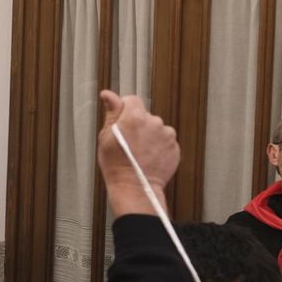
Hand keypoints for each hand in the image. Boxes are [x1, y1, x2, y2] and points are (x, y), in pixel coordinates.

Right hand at [95, 90, 177, 217]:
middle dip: (138, 125)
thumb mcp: (105, 137)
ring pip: (157, 129)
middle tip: (128, 142)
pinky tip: (149, 157)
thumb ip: (112, 112)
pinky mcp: (175, 148)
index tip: (121, 122)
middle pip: (145, 116)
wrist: (135, 187)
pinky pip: (165, 141)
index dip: (124, 110)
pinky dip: (159, 147)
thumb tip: (108, 94)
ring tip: (139, 152)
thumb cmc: (117, 165)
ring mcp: (167, 135)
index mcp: (135, 117)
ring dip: (150, 136)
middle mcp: (154, 122)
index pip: (132, 100)